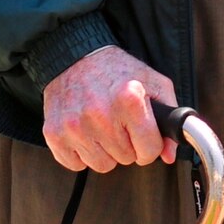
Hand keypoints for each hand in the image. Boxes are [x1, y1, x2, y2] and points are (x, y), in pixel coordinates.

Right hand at [41, 46, 177, 172]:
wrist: (75, 58)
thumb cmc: (117, 71)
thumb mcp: (154, 83)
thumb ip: (169, 117)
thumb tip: (168, 155)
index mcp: (129, 99)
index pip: (150, 150)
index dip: (151, 144)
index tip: (145, 134)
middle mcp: (100, 114)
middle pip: (127, 159)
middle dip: (128, 144)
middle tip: (120, 123)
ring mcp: (75, 126)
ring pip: (103, 165)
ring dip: (106, 151)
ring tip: (103, 126)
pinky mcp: (54, 133)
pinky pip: (76, 165)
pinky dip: (82, 154)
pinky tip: (85, 132)